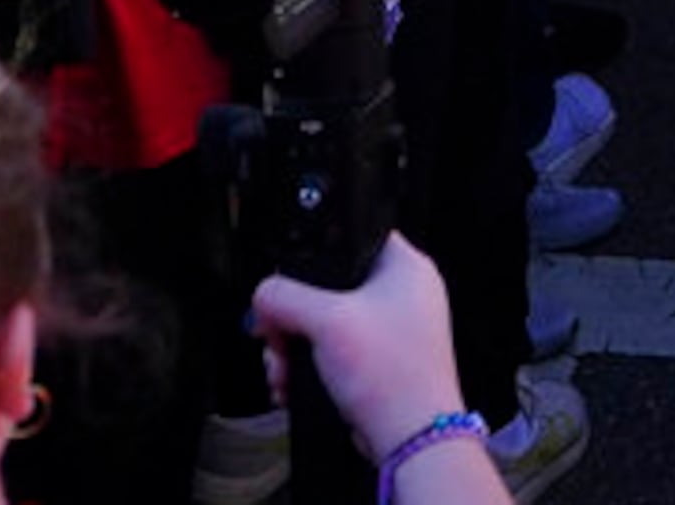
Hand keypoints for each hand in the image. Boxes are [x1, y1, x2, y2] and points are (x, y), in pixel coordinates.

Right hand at [253, 239, 464, 464]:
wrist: (411, 439)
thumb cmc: (392, 375)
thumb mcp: (327, 321)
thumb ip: (285, 298)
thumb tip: (263, 295)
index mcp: (405, 267)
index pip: (352, 236)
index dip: (313, 254)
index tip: (286, 280)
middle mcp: (403, 295)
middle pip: (327, 287)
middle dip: (292, 317)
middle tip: (275, 335)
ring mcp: (392, 331)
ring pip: (326, 325)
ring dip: (294, 348)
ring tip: (281, 368)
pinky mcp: (380, 363)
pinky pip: (334, 354)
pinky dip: (309, 368)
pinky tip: (291, 385)